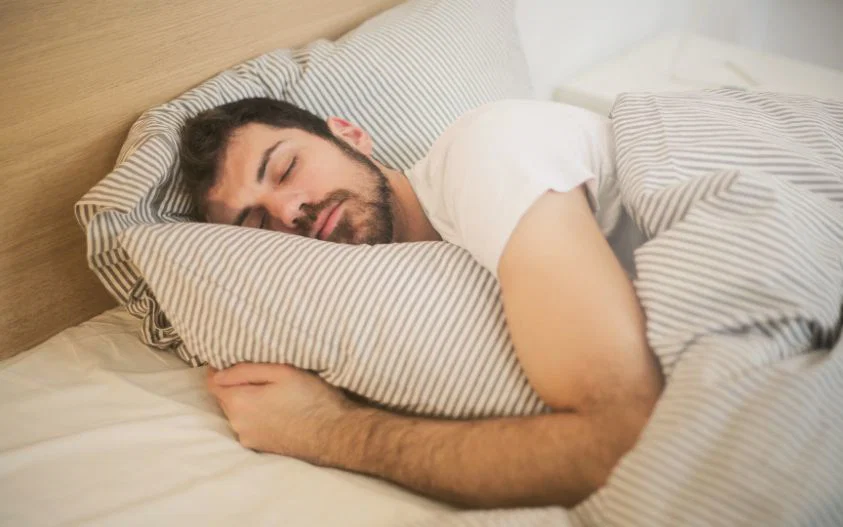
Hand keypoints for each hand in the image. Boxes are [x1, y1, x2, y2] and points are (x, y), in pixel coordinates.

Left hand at [206, 363, 357, 462]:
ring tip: (274, 393)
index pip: (213, 382)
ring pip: (238, 412)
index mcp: (239, 402)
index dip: (220, 369)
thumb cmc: (311, 398)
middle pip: (225, 398)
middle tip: (262, 375)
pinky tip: (278, 410)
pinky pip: (250, 425)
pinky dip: (257, 416)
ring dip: (248, 401)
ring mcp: (248, 438)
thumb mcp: (281, 372)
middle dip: (237, 385)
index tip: (234, 360)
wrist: (334, 434)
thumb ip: (245, 370)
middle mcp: (237, 424)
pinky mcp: (260, 448)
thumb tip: (218, 372)